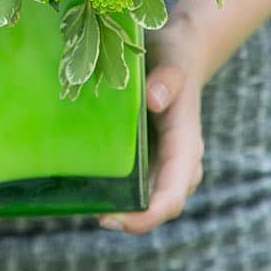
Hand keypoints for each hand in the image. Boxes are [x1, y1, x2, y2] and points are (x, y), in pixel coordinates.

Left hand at [99, 22, 203, 234]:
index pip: (173, 194)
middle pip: (157, 205)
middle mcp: (178, 163)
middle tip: (93, 214)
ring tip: (84, 204)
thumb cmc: (174, 58)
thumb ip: (167, 79)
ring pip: (144, 198)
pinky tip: (86, 184)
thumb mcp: (172, 62)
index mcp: (185, 145)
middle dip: (129, 218)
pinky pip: (134, 183)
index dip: (148, 216)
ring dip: (119, 207)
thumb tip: (154, 100)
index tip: (116, 218)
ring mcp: (163, 163)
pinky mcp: (148, 157)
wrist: (177, 52)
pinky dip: (114, 189)